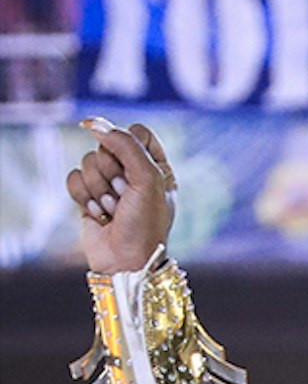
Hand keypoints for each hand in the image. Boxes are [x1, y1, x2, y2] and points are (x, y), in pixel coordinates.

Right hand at [65, 120, 174, 275]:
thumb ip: (124, 144)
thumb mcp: (147, 179)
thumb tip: (92, 122)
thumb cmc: (145, 223)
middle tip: (125, 196)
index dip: (129, 144)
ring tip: (114, 209)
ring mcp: (108, 183)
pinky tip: (98, 214)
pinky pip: (73, 178)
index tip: (134, 167)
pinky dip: (83, 197)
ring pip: (88, 161)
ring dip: (99, 188)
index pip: (137, 131)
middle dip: (113, 172)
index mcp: (157, 166)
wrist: (125, 260)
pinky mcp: (87, 195)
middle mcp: (133, 172)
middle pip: (107, 144)